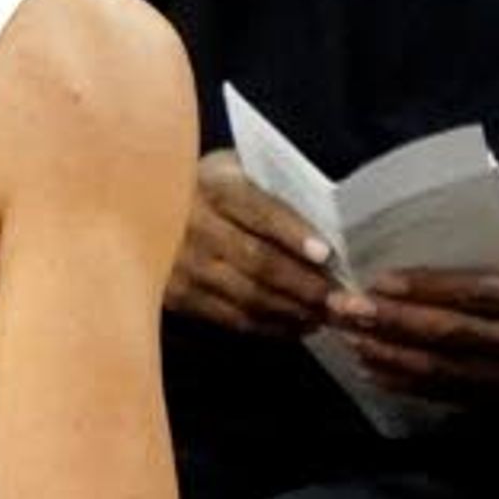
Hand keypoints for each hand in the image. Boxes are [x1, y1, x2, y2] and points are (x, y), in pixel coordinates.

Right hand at [169, 151, 335, 337]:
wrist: (150, 208)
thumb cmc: (217, 189)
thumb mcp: (239, 173)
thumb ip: (276, 193)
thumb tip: (335, 226)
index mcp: (213, 186)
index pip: (257, 210)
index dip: (291, 232)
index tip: (326, 254)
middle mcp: (191, 226)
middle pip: (257, 262)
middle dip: (308, 285)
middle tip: (348, 302)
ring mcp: (181, 266)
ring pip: (249, 296)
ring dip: (296, 310)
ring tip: (331, 315)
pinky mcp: (177, 296)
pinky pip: (233, 318)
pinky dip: (273, 325)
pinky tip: (300, 324)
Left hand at [328, 227, 498, 402]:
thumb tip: (466, 221)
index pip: (473, 294)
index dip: (425, 289)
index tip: (379, 280)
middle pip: (446, 333)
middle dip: (389, 321)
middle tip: (342, 307)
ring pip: (439, 368)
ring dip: (387, 354)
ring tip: (345, 336)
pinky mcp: (498, 399)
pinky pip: (443, 394)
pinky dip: (403, 384)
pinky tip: (369, 368)